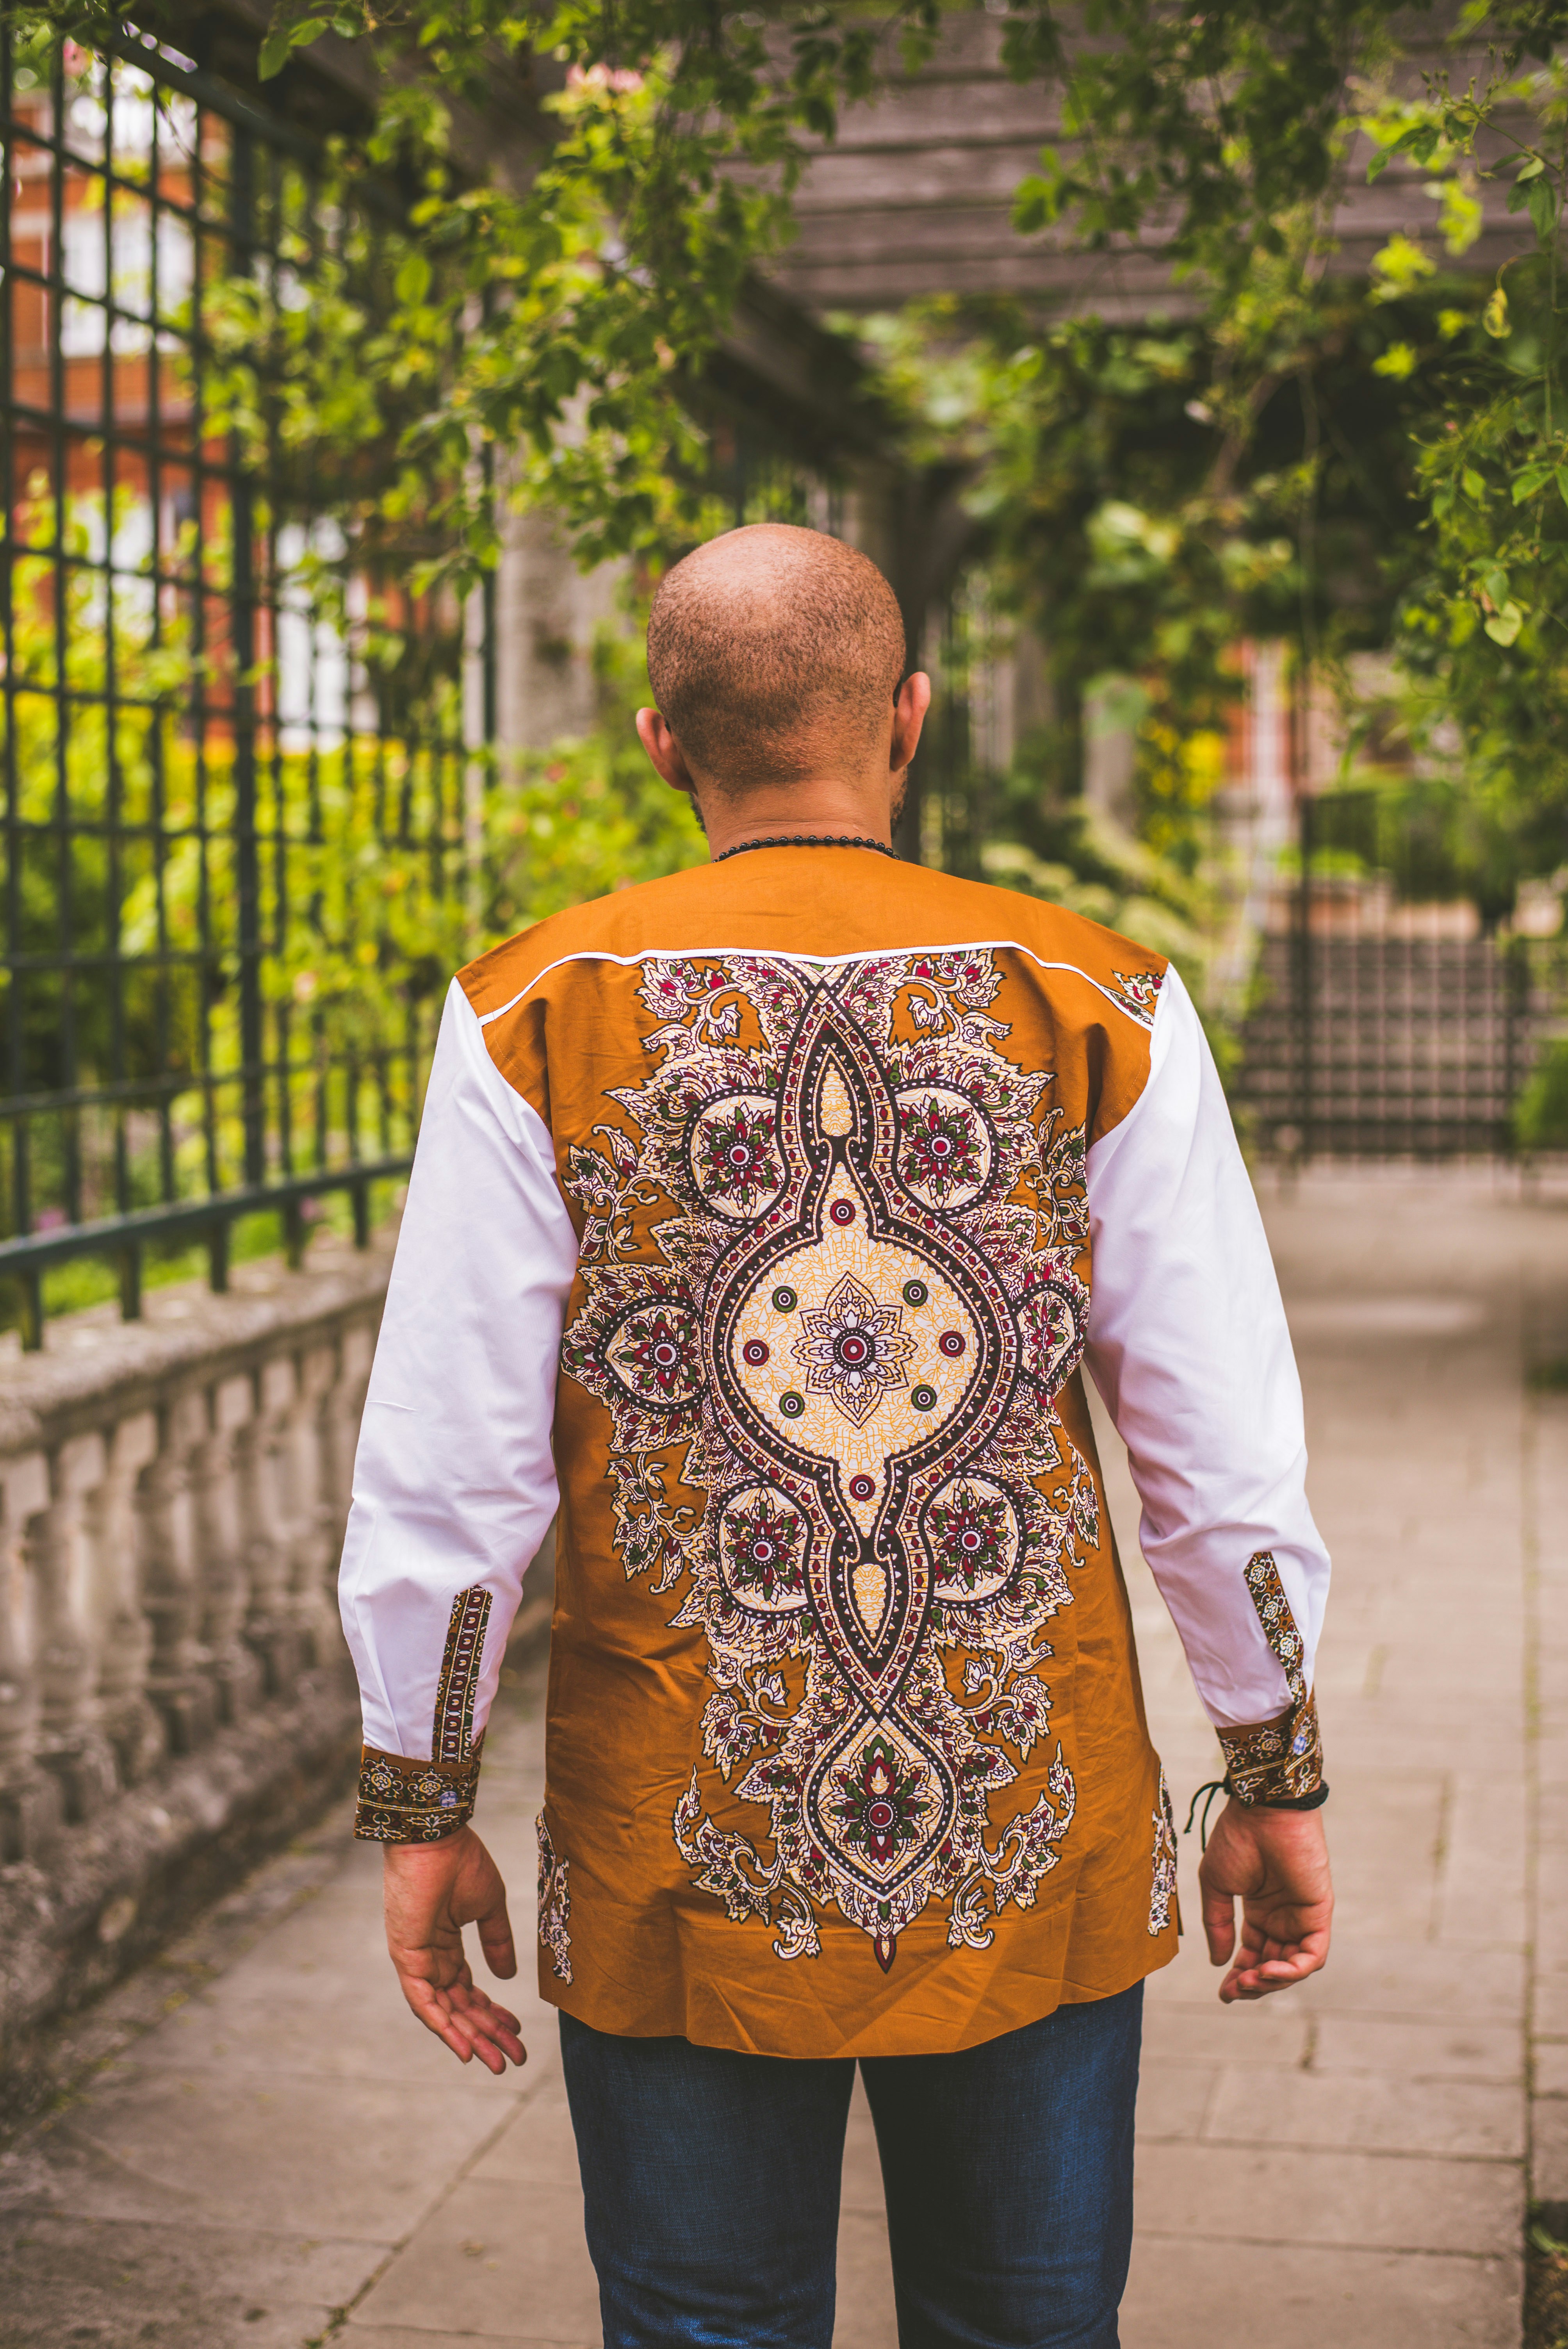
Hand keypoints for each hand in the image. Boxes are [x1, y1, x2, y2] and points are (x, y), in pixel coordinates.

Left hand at [382, 1827, 526, 2073]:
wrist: (437, 1835)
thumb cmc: (461, 1861)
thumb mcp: (489, 1906)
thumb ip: (497, 1942)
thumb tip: (507, 1977)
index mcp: (446, 1945)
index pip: (468, 1991)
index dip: (491, 2014)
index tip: (516, 2032)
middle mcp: (428, 1958)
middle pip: (458, 2007)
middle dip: (486, 2034)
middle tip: (513, 2059)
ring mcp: (415, 1959)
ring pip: (443, 2011)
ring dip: (468, 2038)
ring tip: (495, 2062)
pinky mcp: (405, 1956)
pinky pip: (421, 2001)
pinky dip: (441, 2026)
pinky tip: (464, 2048)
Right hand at [1198, 1798, 1332, 2002]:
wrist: (1262, 1811)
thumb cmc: (1237, 1838)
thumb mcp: (1217, 1885)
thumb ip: (1218, 1924)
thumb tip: (1219, 1963)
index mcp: (1260, 1912)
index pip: (1253, 1955)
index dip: (1239, 1976)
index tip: (1222, 1992)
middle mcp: (1283, 1918)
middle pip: (1273, 1967)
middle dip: (1253, 1984)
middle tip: (1233, 1991)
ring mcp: (1302, 1917)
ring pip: (1294, 1967)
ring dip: (1272, 1981)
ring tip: (1248, 1980)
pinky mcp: (1319, 1914)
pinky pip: (1312, 1955)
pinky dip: (1292, 1970)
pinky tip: (1267, 1970)